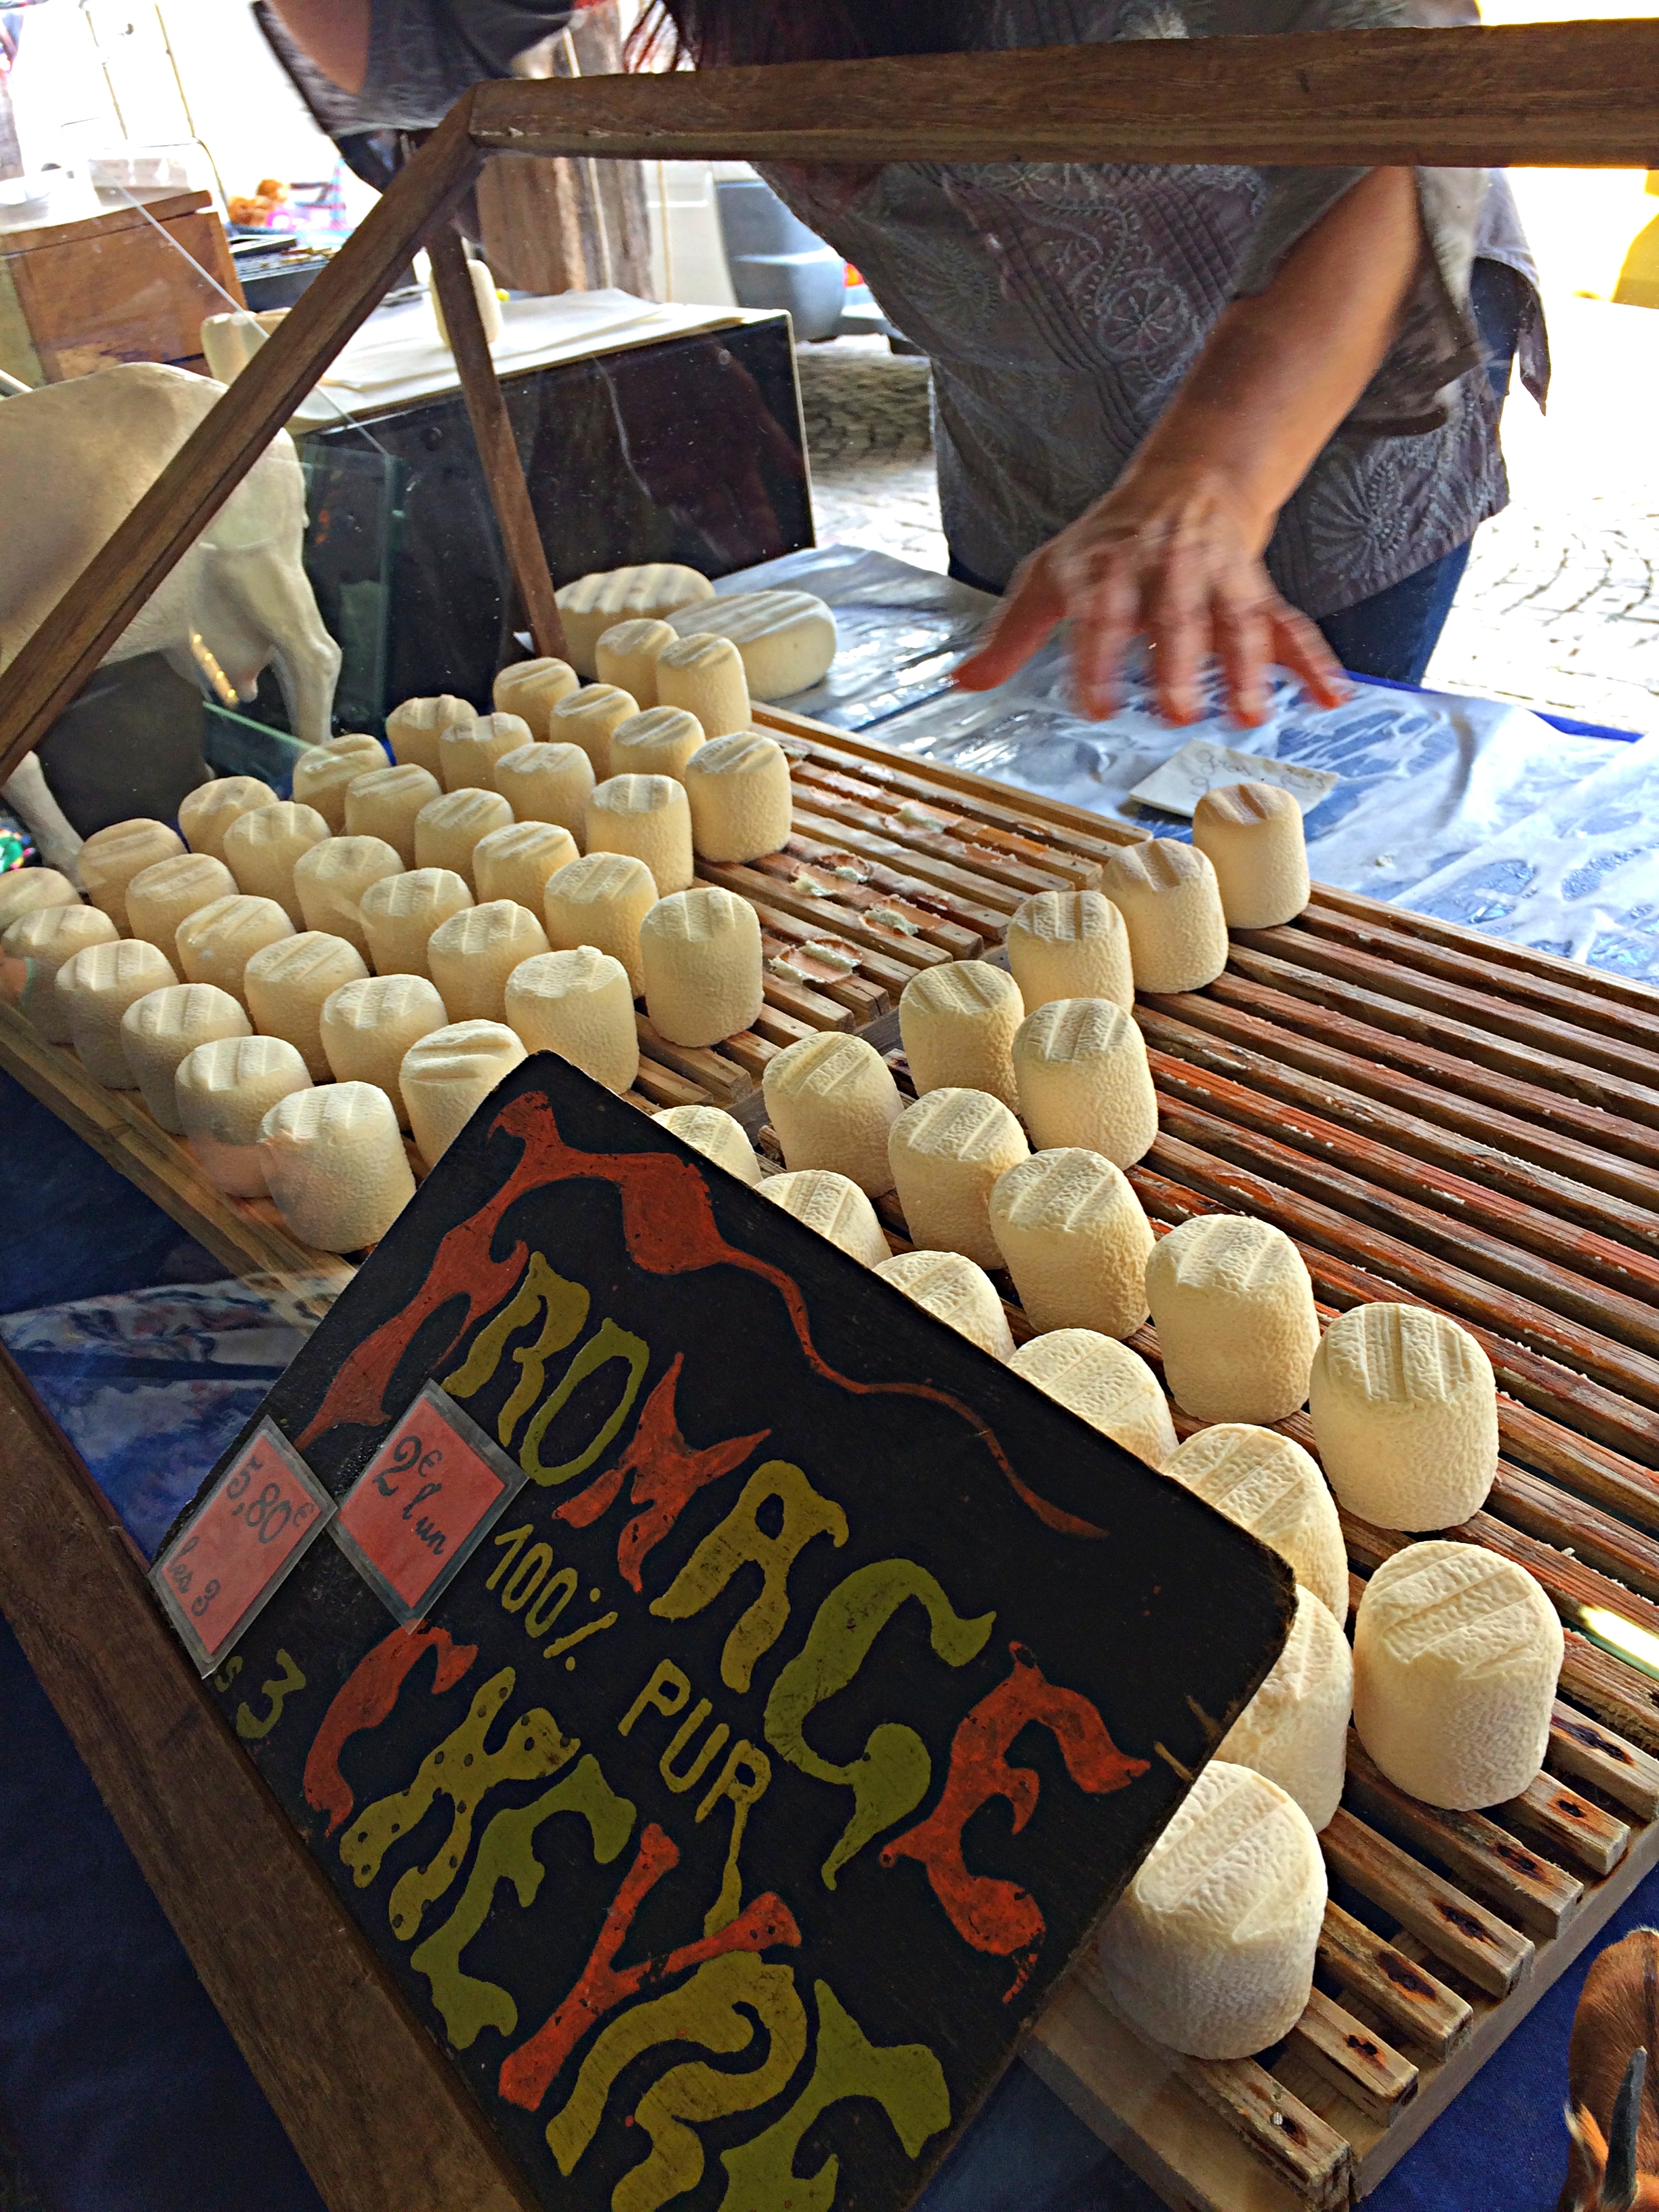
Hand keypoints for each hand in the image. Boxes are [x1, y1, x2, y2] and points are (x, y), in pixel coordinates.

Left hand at [953, 460, 1346, 728]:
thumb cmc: (1108, 543)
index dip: (1096, 657)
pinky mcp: (1257, 592)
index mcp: (1110, 566)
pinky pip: (1290, 625)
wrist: (1187, 481)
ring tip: (1252, 713)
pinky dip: (1315, 661)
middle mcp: (1168, 568)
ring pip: (1237, 620)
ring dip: (1248, 667)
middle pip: (1176, 614)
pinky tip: (1333, 696)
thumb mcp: (1049, 575)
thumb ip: (1012, 636)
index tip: (1094, 706)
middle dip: (1179, 662)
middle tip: (1177, 712)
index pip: (1100, 612)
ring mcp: (1218, 578)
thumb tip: (963, 683)